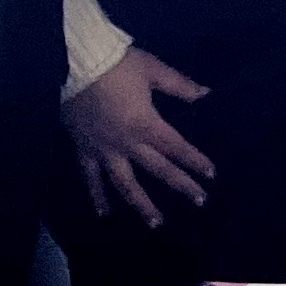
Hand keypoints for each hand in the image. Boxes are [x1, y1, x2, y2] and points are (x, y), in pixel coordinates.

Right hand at [65, 50, 217, 228]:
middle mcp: (126, 143)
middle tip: (199, 201)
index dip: (194, 161)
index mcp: (146, 124)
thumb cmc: (116, 65)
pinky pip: (90, 177)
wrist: (75, 63)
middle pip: (158, 168)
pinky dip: (96, 195)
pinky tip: (103, 213)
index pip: (176, 147)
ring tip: (156, 223)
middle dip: (180, 184)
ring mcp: (104, 150)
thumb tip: (206, 94)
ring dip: (141, 203)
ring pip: (125, 183)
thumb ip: (180, 86)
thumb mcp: (153, 70)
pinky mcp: (84, 149)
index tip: (210, 175)